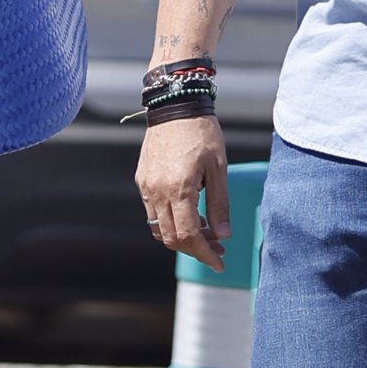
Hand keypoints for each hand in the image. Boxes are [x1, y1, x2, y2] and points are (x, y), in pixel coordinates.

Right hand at [137, 116, 229, 269]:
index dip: (204, 254)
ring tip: (205, 233)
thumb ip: (220, 204)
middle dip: (195, 250)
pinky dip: (170, 222)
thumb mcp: (219, 168)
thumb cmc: (202, 133)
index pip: (188, 236)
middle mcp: (158, 192)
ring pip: (159, 229)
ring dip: (181, 238)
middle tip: (217, 249)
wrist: (176, 105)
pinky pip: (153, 213)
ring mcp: (147, 187)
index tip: (219, 262)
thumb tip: (223, 235)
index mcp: (180, 190)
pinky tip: (189, 215)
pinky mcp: (143, 180)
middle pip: (172, 238)